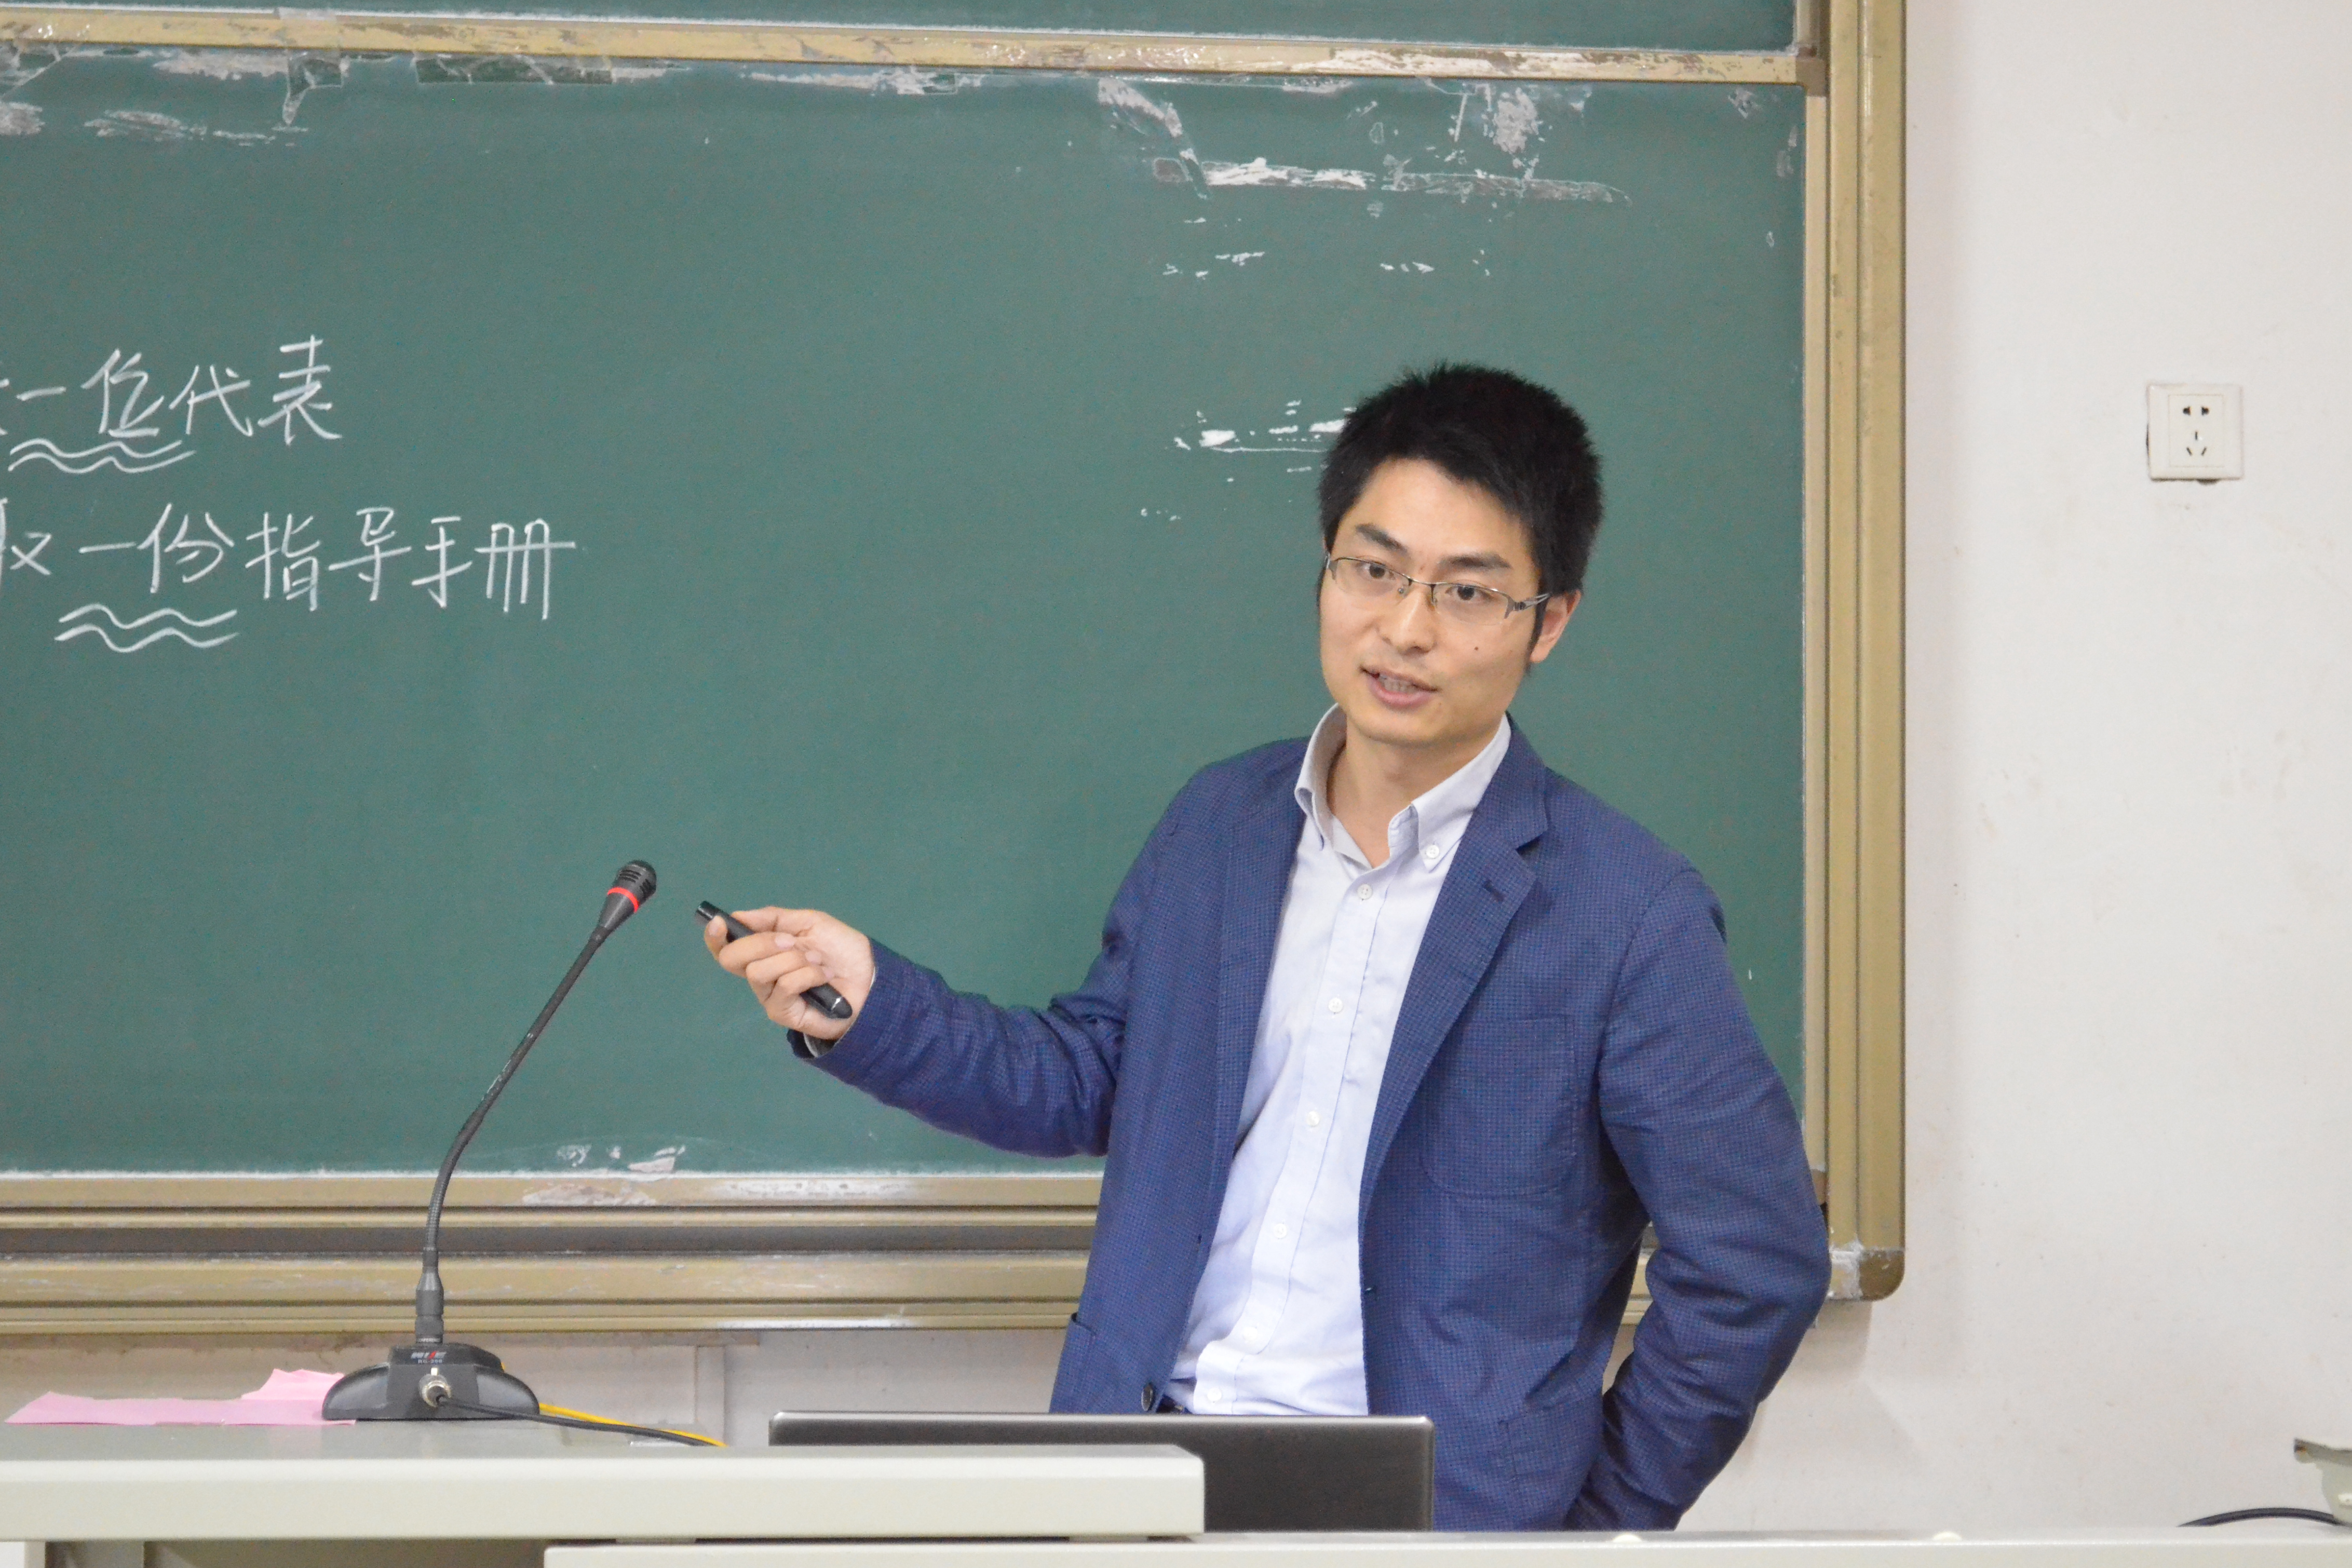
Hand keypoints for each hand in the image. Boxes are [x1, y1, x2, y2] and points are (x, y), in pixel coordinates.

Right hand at [703, 906, 875, 1041]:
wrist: (868, 976)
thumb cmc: (840, 949)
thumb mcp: (810, 923)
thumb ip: (774, 918)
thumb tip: (739, 915)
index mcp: (762, 951)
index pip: (725, 948)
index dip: (715, 937)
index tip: (719, 922)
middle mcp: (760, 975)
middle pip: (732, 959)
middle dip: (761, 943)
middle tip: (792, 941)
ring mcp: (769, 995)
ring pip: (758, 972)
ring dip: (792, 960)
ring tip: (817, 961)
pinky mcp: (782, 1013)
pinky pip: (782, 987)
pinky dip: (805, 975)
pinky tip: (822, 976)